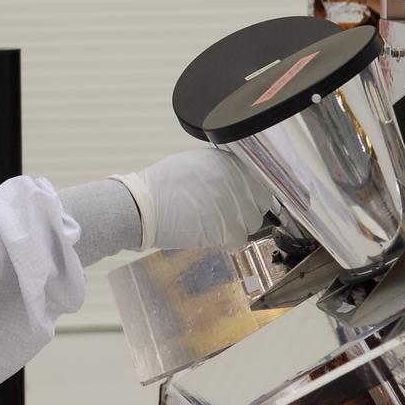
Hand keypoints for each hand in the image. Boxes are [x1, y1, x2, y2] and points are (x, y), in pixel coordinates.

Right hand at [112, 148, 270, 250]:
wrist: (145, 205)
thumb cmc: (162, 185)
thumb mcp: (195, 163)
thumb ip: (220, 169)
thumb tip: (233, 180)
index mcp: (230, 162)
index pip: (258, 179)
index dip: (251, 192)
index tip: (245, 200)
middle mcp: (237, 181)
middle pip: (260, 201)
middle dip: (248, 209)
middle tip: (229, 214)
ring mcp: (235, 205)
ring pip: (252, 222)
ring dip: (238, 225)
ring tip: (217, 224)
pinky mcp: (228, 229)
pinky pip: (240, 239)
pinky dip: (229, 241)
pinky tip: (214, 236)